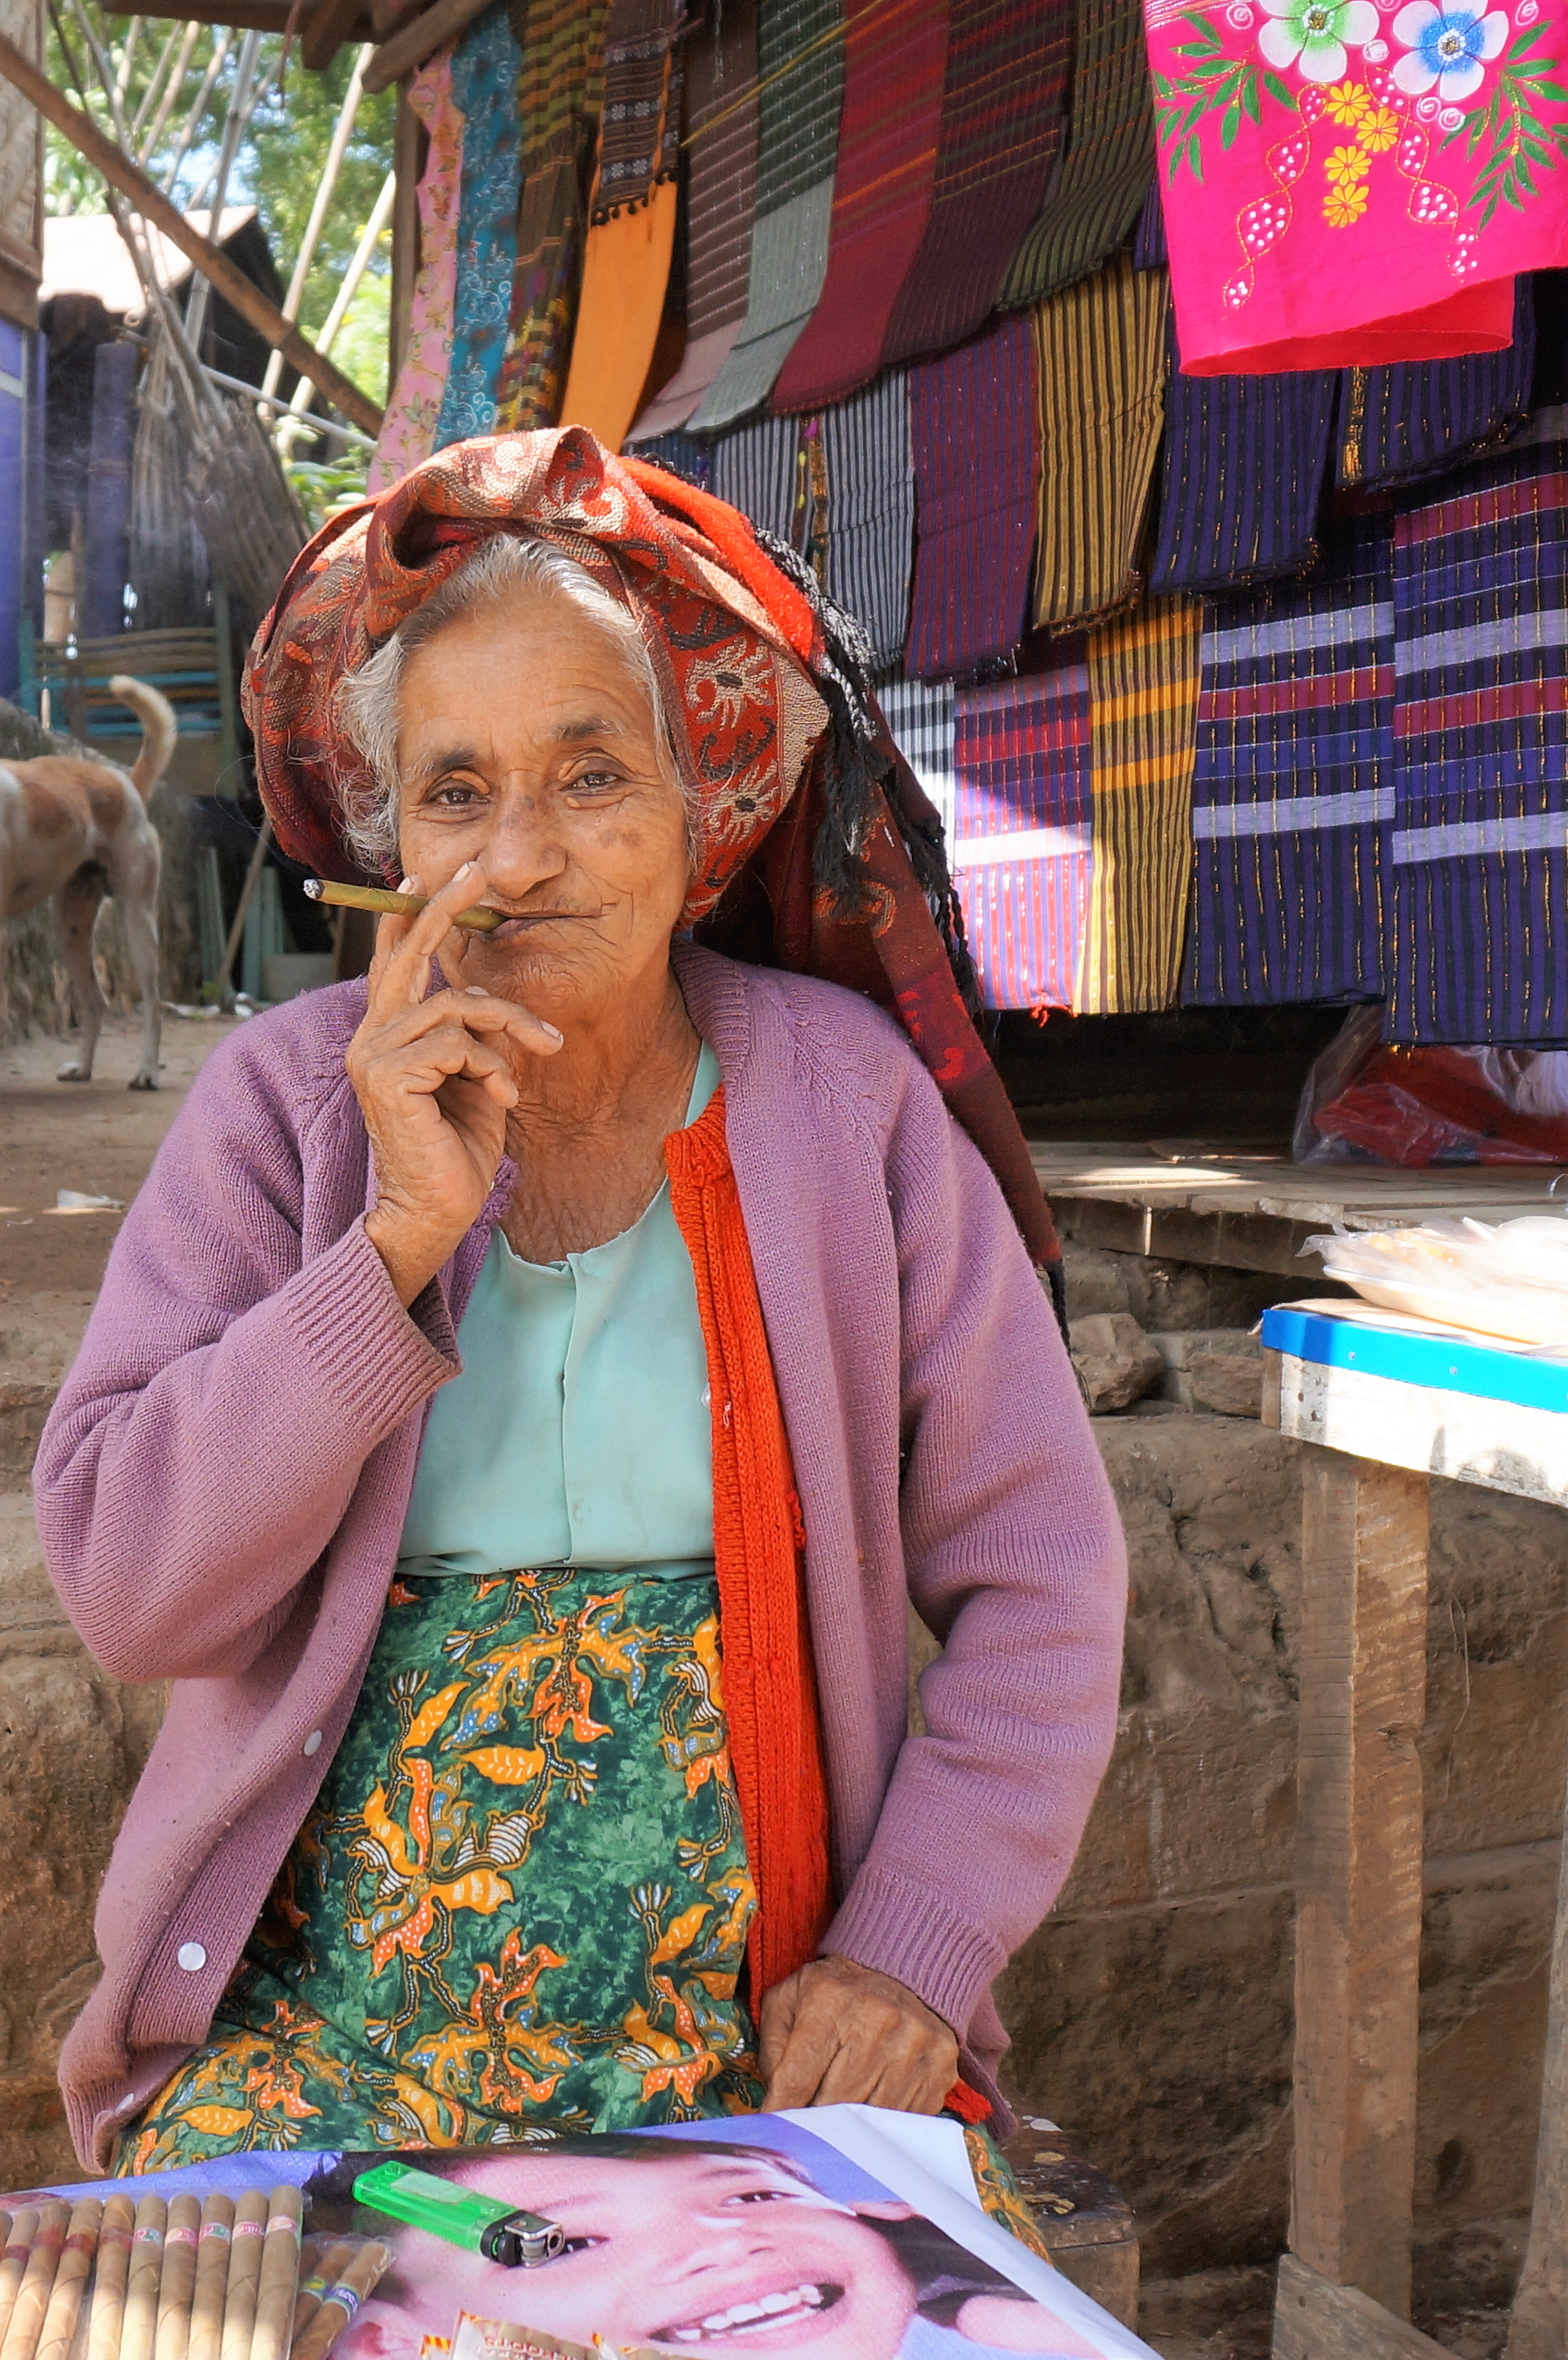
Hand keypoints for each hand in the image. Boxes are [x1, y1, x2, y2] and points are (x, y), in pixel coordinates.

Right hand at [348, 863, 562, 1304]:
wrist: (437, 1209)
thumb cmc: (458, 1149)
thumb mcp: (476, 1079)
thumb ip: (474, 1037)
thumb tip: (489, 999)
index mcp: (387, 1036)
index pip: (395, 966)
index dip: (408, 921)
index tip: (420, 878)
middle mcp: (371, 1038)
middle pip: (409, 957)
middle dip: (443, 908)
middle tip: (475, 869)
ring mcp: (373, 1055)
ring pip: (455, 1007)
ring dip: (505, 1033)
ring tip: (519, 1076)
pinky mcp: (387, 1076)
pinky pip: (457, 1044)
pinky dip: (491, 1068)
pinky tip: (500, 1100)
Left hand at [759, 1955, 958, 2112]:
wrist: (899, 1971)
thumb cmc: (833, 1994)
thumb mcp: (790, 2001)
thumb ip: (773, 2048)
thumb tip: (775, 2107)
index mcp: (830, 2000)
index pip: (797, 2078)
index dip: (781, 2112)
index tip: (773, 2131)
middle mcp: (877, 2020)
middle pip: (834, 2103)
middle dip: (814, 2125)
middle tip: (805, 2134)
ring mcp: (914, 2044)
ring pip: (870, 2118)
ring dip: (849, 2131)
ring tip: (836, 2127)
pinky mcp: (939, 2066)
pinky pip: (904, 2120)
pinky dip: (882, 2128)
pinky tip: (870, 2116)